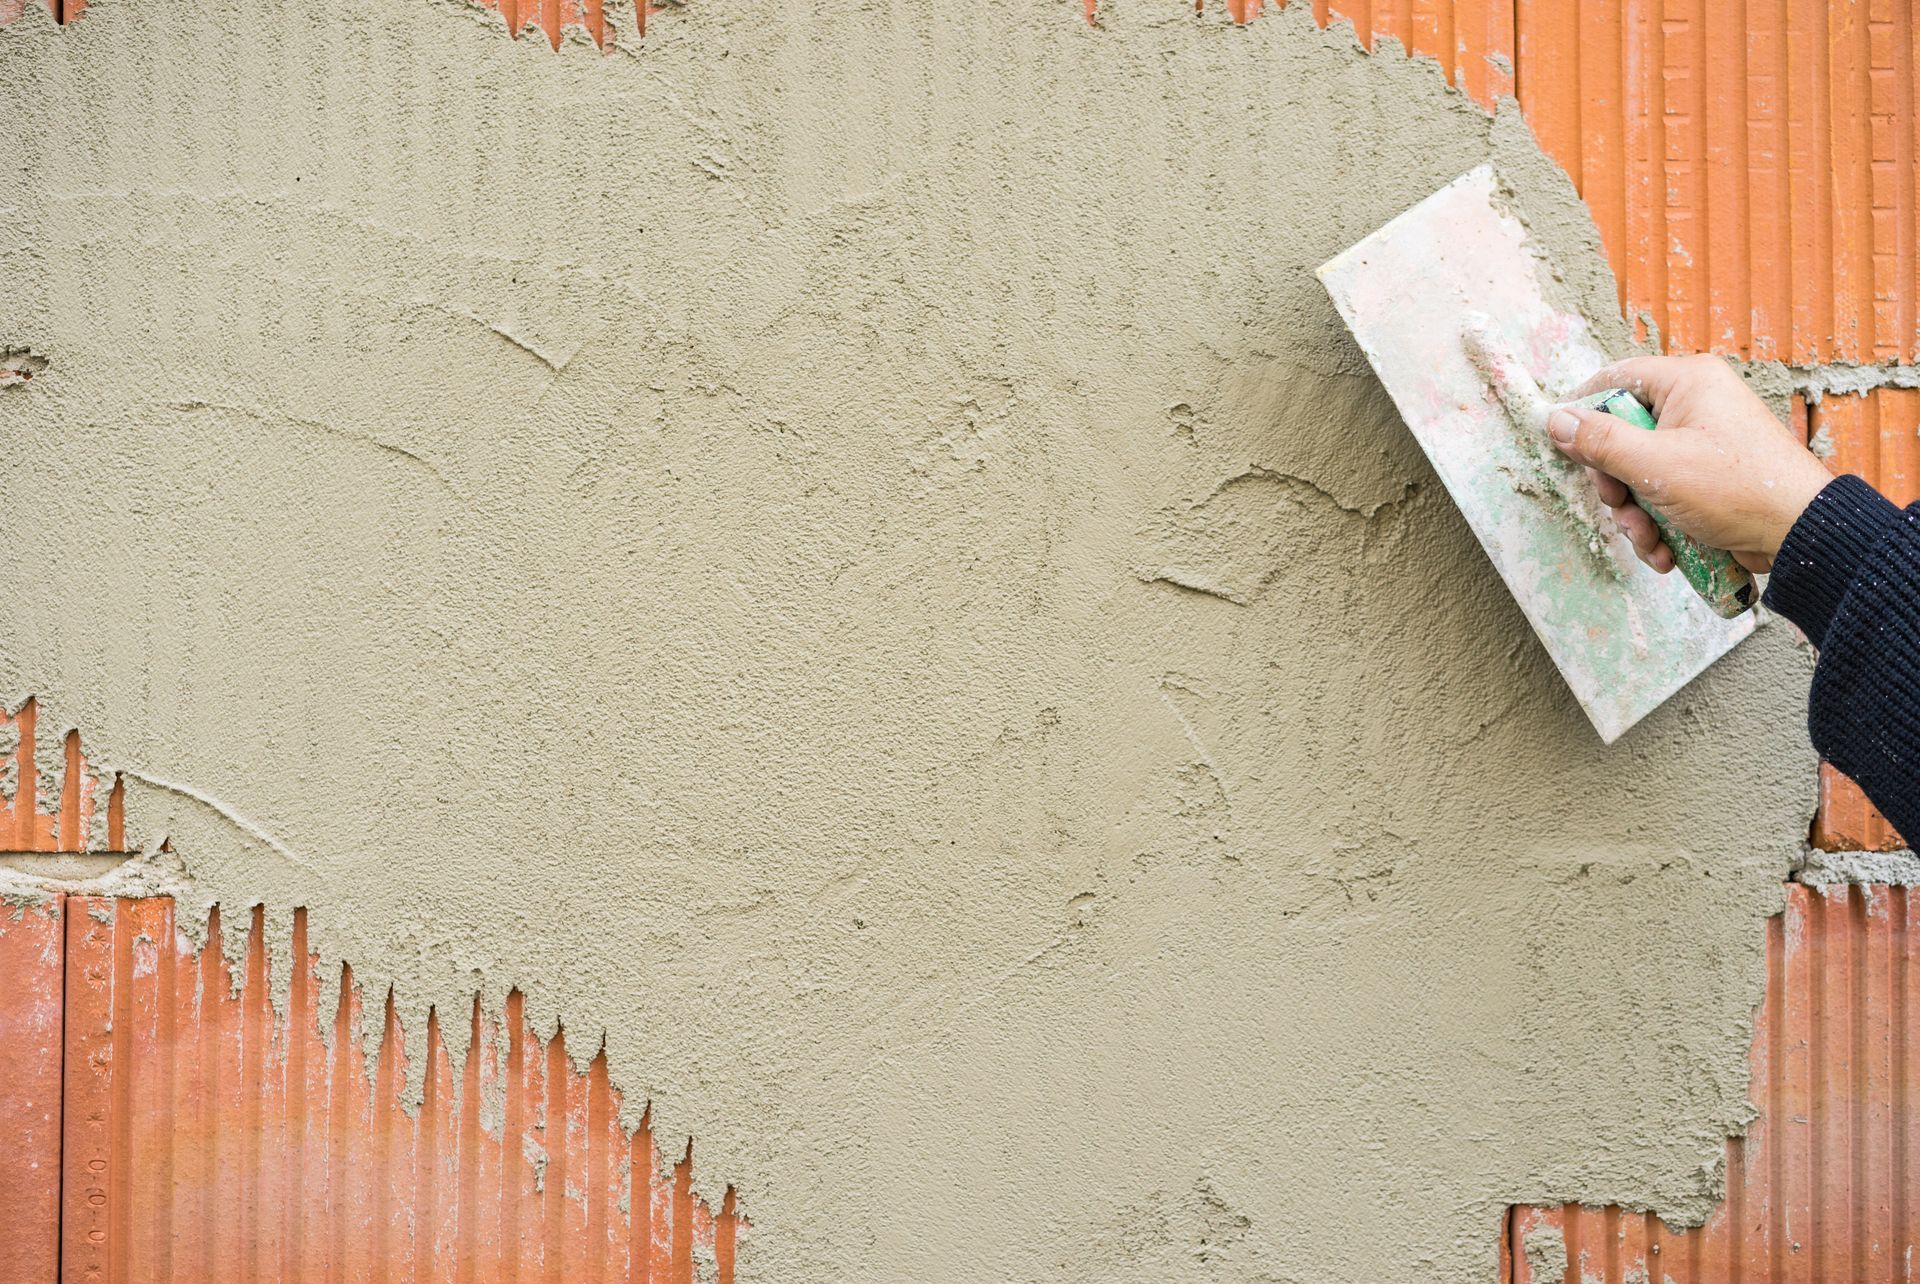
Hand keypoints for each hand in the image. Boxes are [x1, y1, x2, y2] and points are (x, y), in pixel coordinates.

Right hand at [1547, 354, 1831, 573]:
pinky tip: (1667, 550)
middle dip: (1616, 484)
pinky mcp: (1707, 479)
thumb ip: (1600, 441)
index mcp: (1688, 383)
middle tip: (1620, 505)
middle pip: (1622, 436)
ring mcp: (1701, 445)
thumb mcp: (1656, 465)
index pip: (1616, 380)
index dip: (1584, 412)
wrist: (1800, 533)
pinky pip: (1663, 495)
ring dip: (1634, 514)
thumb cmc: (1736, 488)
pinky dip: (1658, 526)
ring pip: (1639, 473)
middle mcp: (1695, 406)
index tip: (1565, 446)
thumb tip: (1555, 420)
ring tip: (1649, 539)